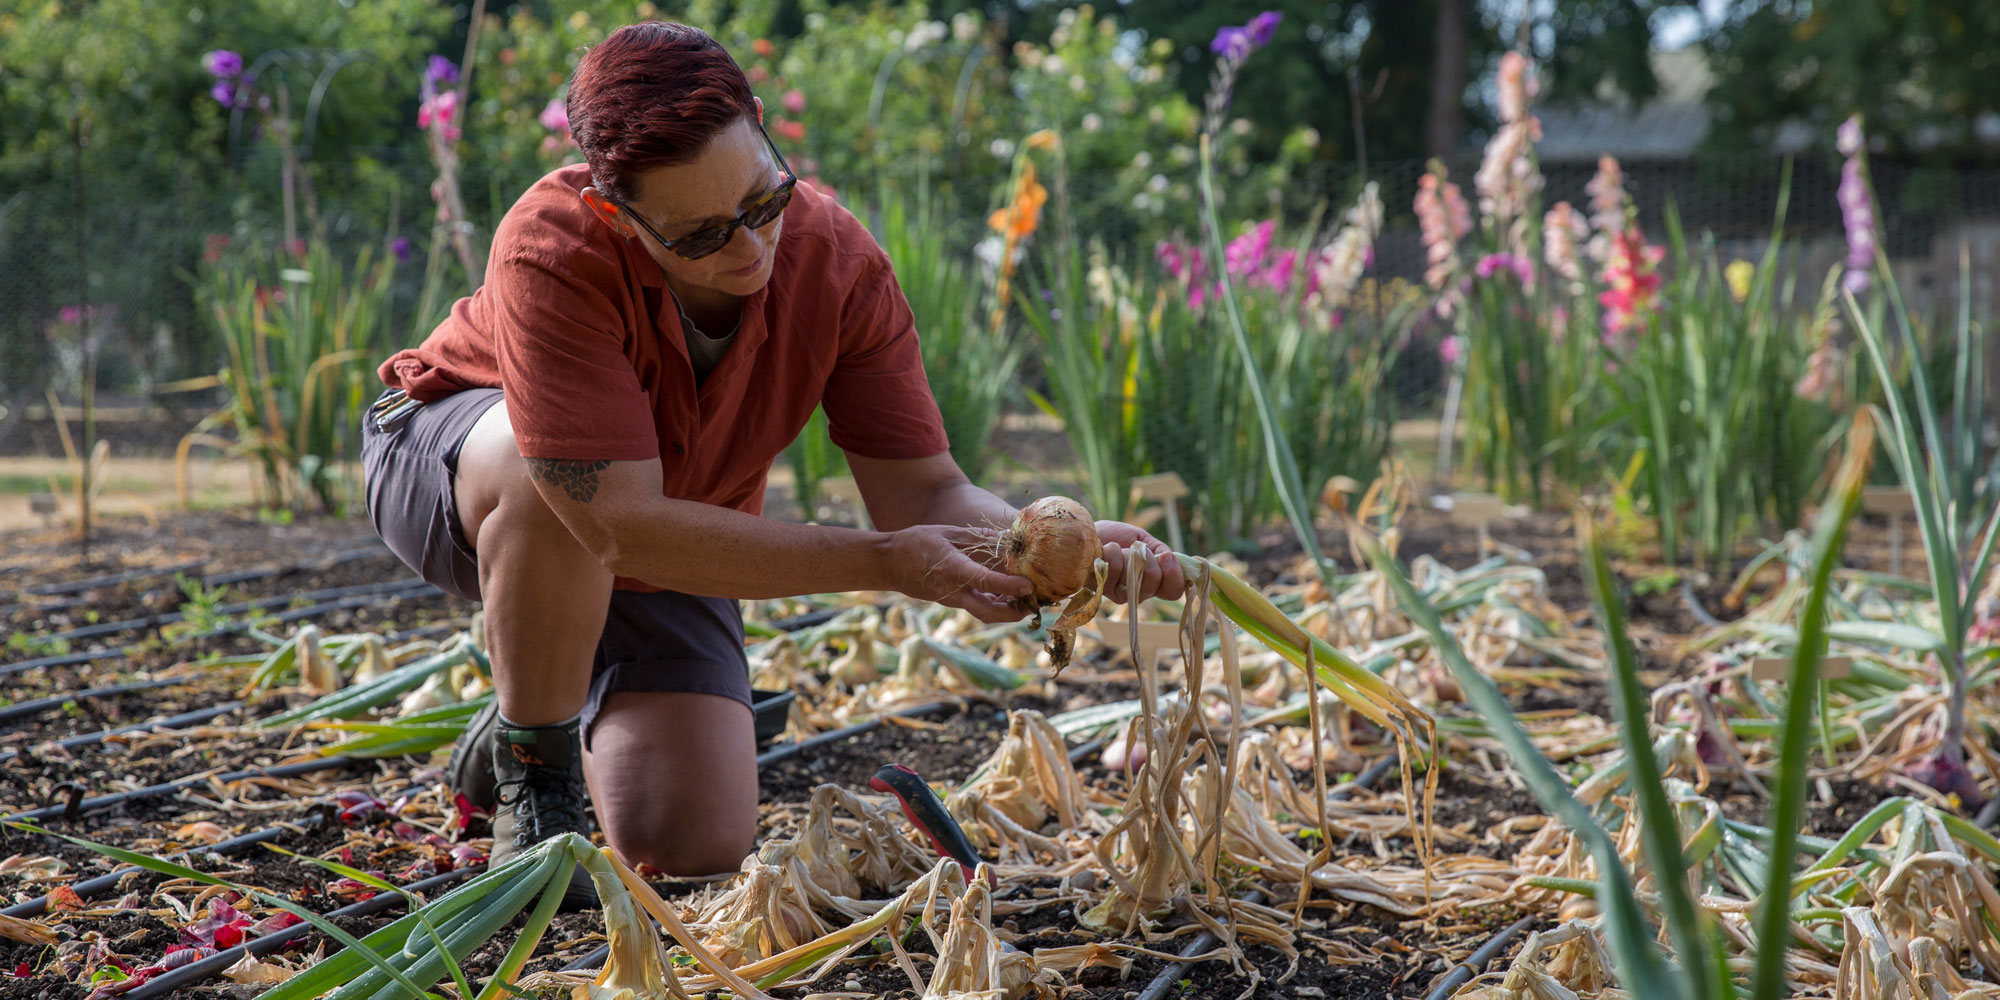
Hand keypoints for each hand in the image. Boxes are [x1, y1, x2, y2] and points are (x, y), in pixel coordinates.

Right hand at [884, 524, 1034, 622]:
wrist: (888, 563)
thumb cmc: (916, 542)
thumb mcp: (947, 532)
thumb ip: (977, 538)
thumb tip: (1007, 538)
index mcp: (952, 569)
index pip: (984, 581)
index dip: (1008, 586)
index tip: (1028, 587)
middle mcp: (953, 590)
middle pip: (988, 612)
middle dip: (1014, 614)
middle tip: (1035, 604)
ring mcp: (951, 599)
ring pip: (984, 612)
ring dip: (1007, 610)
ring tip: (1027, 599)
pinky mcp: (950, 601)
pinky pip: (977, 606)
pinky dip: (994, 603)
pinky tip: (1006, 593)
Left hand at [1095, 521, 1185, 603]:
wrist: (1085, 536)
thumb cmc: (1114, 538)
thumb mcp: (1142, 539)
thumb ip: (1159, 549)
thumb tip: (1170, 557)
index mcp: (1154, 581)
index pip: (1173, 591)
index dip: (1174, 575)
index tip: (1166, 556)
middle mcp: (1140, 592)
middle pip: (1156, 581)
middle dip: (1147, 557)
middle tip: (1136, 549)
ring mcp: (1122, 594)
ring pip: (1136, 576)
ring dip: (1127, 554)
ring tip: (1117, 549)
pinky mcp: (1105, 590)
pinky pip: (1116, 570)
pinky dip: (1113, 552)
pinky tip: (1105, 550)